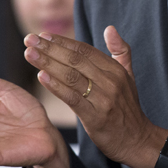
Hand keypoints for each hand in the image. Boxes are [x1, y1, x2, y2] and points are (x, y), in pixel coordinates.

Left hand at [24, 26, 167, 167]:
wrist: (137, 139)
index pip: (85, 50)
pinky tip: (41, 77)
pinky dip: (56, 86)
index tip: (43, 35)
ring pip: (71, 76)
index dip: (63, 41)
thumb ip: (120, 51)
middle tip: (30, 39)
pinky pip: (72, 98)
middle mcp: (110, 80)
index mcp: (115, 69)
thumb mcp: (129, 75)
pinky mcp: (95, 117)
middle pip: (75, 60)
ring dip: (48, 63)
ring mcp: (103, 98)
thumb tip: (110, 28)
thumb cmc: (127, 107)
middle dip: (50, 48)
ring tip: (30, 54)